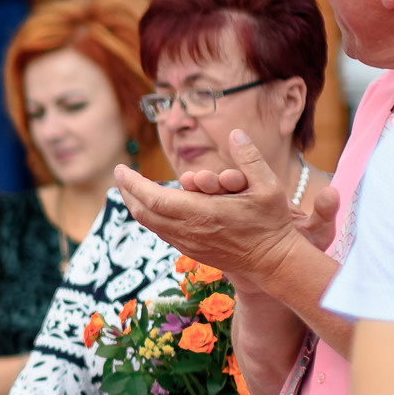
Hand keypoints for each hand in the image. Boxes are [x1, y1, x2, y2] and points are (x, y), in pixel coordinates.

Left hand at [114, 127, 309, 283]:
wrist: (272, 262)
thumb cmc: (271, 222)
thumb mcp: (268, 185)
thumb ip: (250, 158)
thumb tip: (235, 132)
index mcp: (201, 213)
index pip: (154, 198)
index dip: (132, 184)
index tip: (121, 169)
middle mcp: (188, 230)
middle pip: (144, 212)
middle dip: (128, 192)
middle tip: (121, 175)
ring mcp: (187, 244)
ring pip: (150, 224)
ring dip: (137, 205)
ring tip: (130, 189)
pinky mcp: (191, 251)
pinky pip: (162, 232)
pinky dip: (151, 216)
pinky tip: (151, 206)